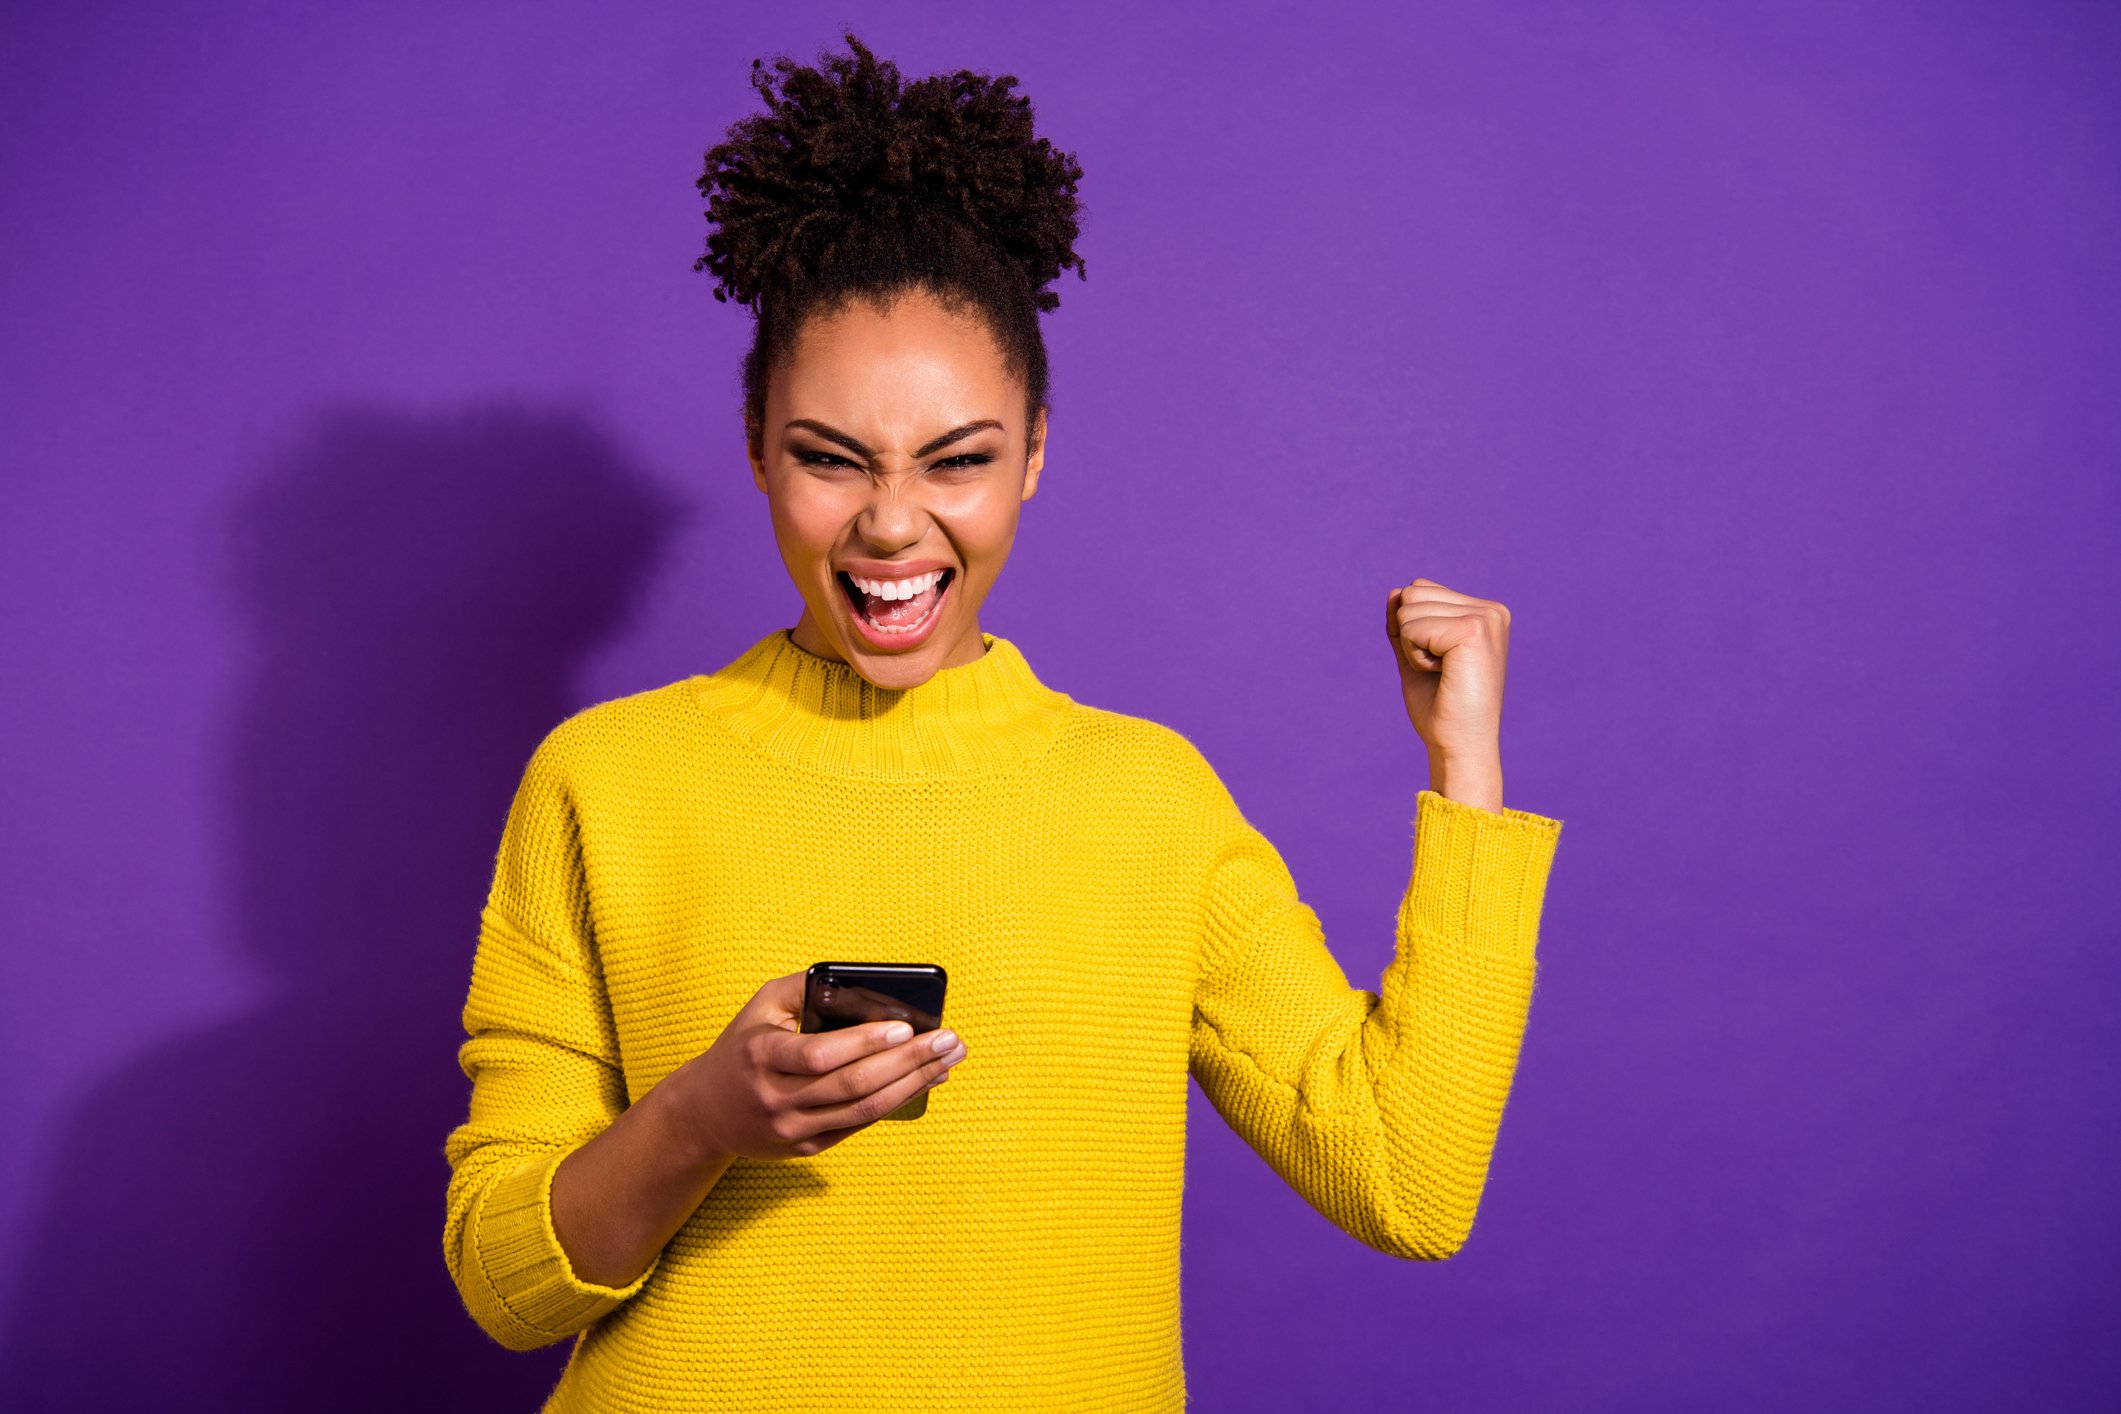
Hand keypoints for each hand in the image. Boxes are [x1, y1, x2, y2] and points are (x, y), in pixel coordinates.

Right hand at [661, 970, 966, 1161]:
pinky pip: (859, 1125)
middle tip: (949, 1042)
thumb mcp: (761, 1007)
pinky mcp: (807, 1148)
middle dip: (908, 1062)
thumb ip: (806, 988)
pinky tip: (923, 1081)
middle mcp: (776, 1098)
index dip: (864, 1042)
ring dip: (913, 1085)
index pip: (819, 1055)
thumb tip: (864, 984)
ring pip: (863, 1110)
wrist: (704, 1113)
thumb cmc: (742, 1047)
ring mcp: (792, 1129)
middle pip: (853, 1085)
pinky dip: (896, 1102)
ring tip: (948, 1062)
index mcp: (761, 1056)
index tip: (905, 1026)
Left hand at [1386, 577, 1510, 762]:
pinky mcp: (1473, 630)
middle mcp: (1491, 610)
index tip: (1439, 664)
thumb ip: (1407, 624)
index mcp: (1484, 612)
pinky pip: (1412, 628)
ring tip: (1443, 674)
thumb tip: (1395, 591)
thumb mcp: (1417, 656)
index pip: (1420, 589)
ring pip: (1408, 608)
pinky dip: (1415, 656)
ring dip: (1413, 647)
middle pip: (1411, 593)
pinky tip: (1442, 675)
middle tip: (1440, 671)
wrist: (1459, 745)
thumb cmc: (1441, 709)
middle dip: (1411, 636)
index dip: (1413, 629)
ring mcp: (1485, 617)